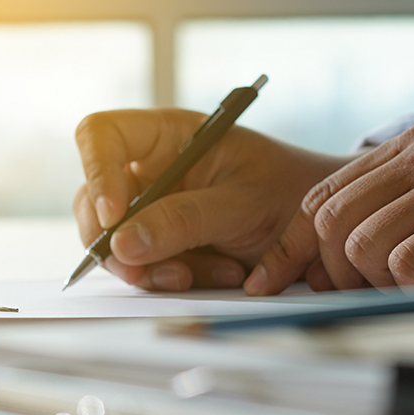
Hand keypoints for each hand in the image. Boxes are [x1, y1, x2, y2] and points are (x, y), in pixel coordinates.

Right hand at [73, 108, 351, 290]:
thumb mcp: (241, 204)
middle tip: (149, 270)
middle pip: (93, 197)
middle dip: (117, 240)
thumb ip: (183, 221)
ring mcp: (150, 208)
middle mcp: (149, 169)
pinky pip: (140, 266)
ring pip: (113, 241)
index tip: (114, 218)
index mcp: (165, 135)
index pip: (99, 136)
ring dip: (152, 267)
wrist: (320, 228)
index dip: (95, 172)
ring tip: (210, 273)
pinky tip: (216, 275)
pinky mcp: (159, 244)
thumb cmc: (288, 193)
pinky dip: (170, 279)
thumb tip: (122, 242)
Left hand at [245, 126, 413, 294]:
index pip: (319, 197)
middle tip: (372, 294)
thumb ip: (388, 215)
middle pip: (329, 223)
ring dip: (385, 284)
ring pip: (362, 247)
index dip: (290, 248)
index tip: (266, 287)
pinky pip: (406, 267)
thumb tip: (311, 269)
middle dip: (335, 273)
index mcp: (407, 147)